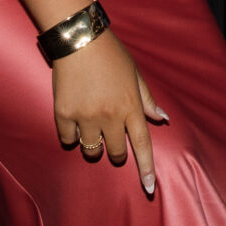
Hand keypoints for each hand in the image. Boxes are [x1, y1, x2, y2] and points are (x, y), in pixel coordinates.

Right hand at [51, 32, 165, 197]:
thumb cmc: (111, 55)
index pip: (143, 143)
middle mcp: (110, 115)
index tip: (149, 187)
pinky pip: (68, 140)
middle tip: (113, 140)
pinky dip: (71, 136)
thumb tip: (162, 118)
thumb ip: (146, 99)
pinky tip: (74, 123)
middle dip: (117, 153)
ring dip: (94, 147)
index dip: (146, 167)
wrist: (79, 39)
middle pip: (117, 152)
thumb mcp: (134, 73)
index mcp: (130, 105)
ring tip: (92, 130)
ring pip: (92, 151)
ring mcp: (86, 116)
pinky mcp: (64, 113)